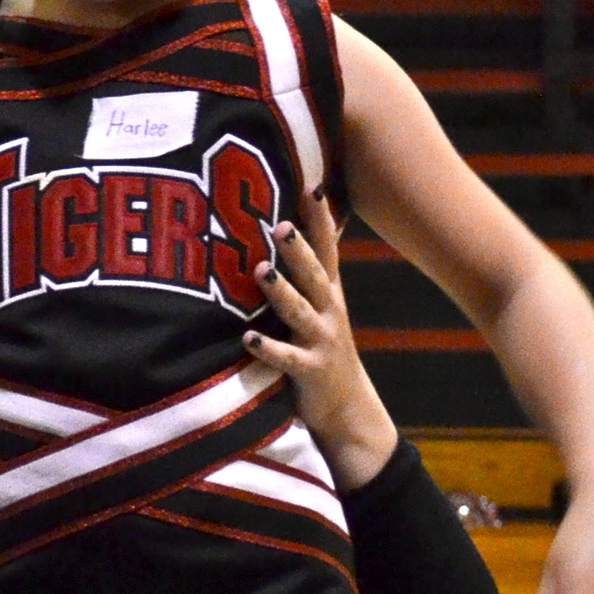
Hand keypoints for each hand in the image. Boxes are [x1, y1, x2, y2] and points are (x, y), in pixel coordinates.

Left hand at [243, 198, 398, 493]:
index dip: (320, 219)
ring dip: (281, 291)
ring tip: (262, 271)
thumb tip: (285, 229)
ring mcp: (321, 341)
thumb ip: (305, 274)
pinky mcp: (310, 371)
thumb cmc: (321, 348)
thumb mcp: (319, 307)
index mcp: (328, 293)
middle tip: (282, 223)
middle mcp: (329, 312)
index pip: (327, 248)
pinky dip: (267, 348)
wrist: (346, 407)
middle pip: (314, 274)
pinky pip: (286, 358)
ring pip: (299, 312)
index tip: (313, 185)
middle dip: (299, 249)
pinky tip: (247, 338)